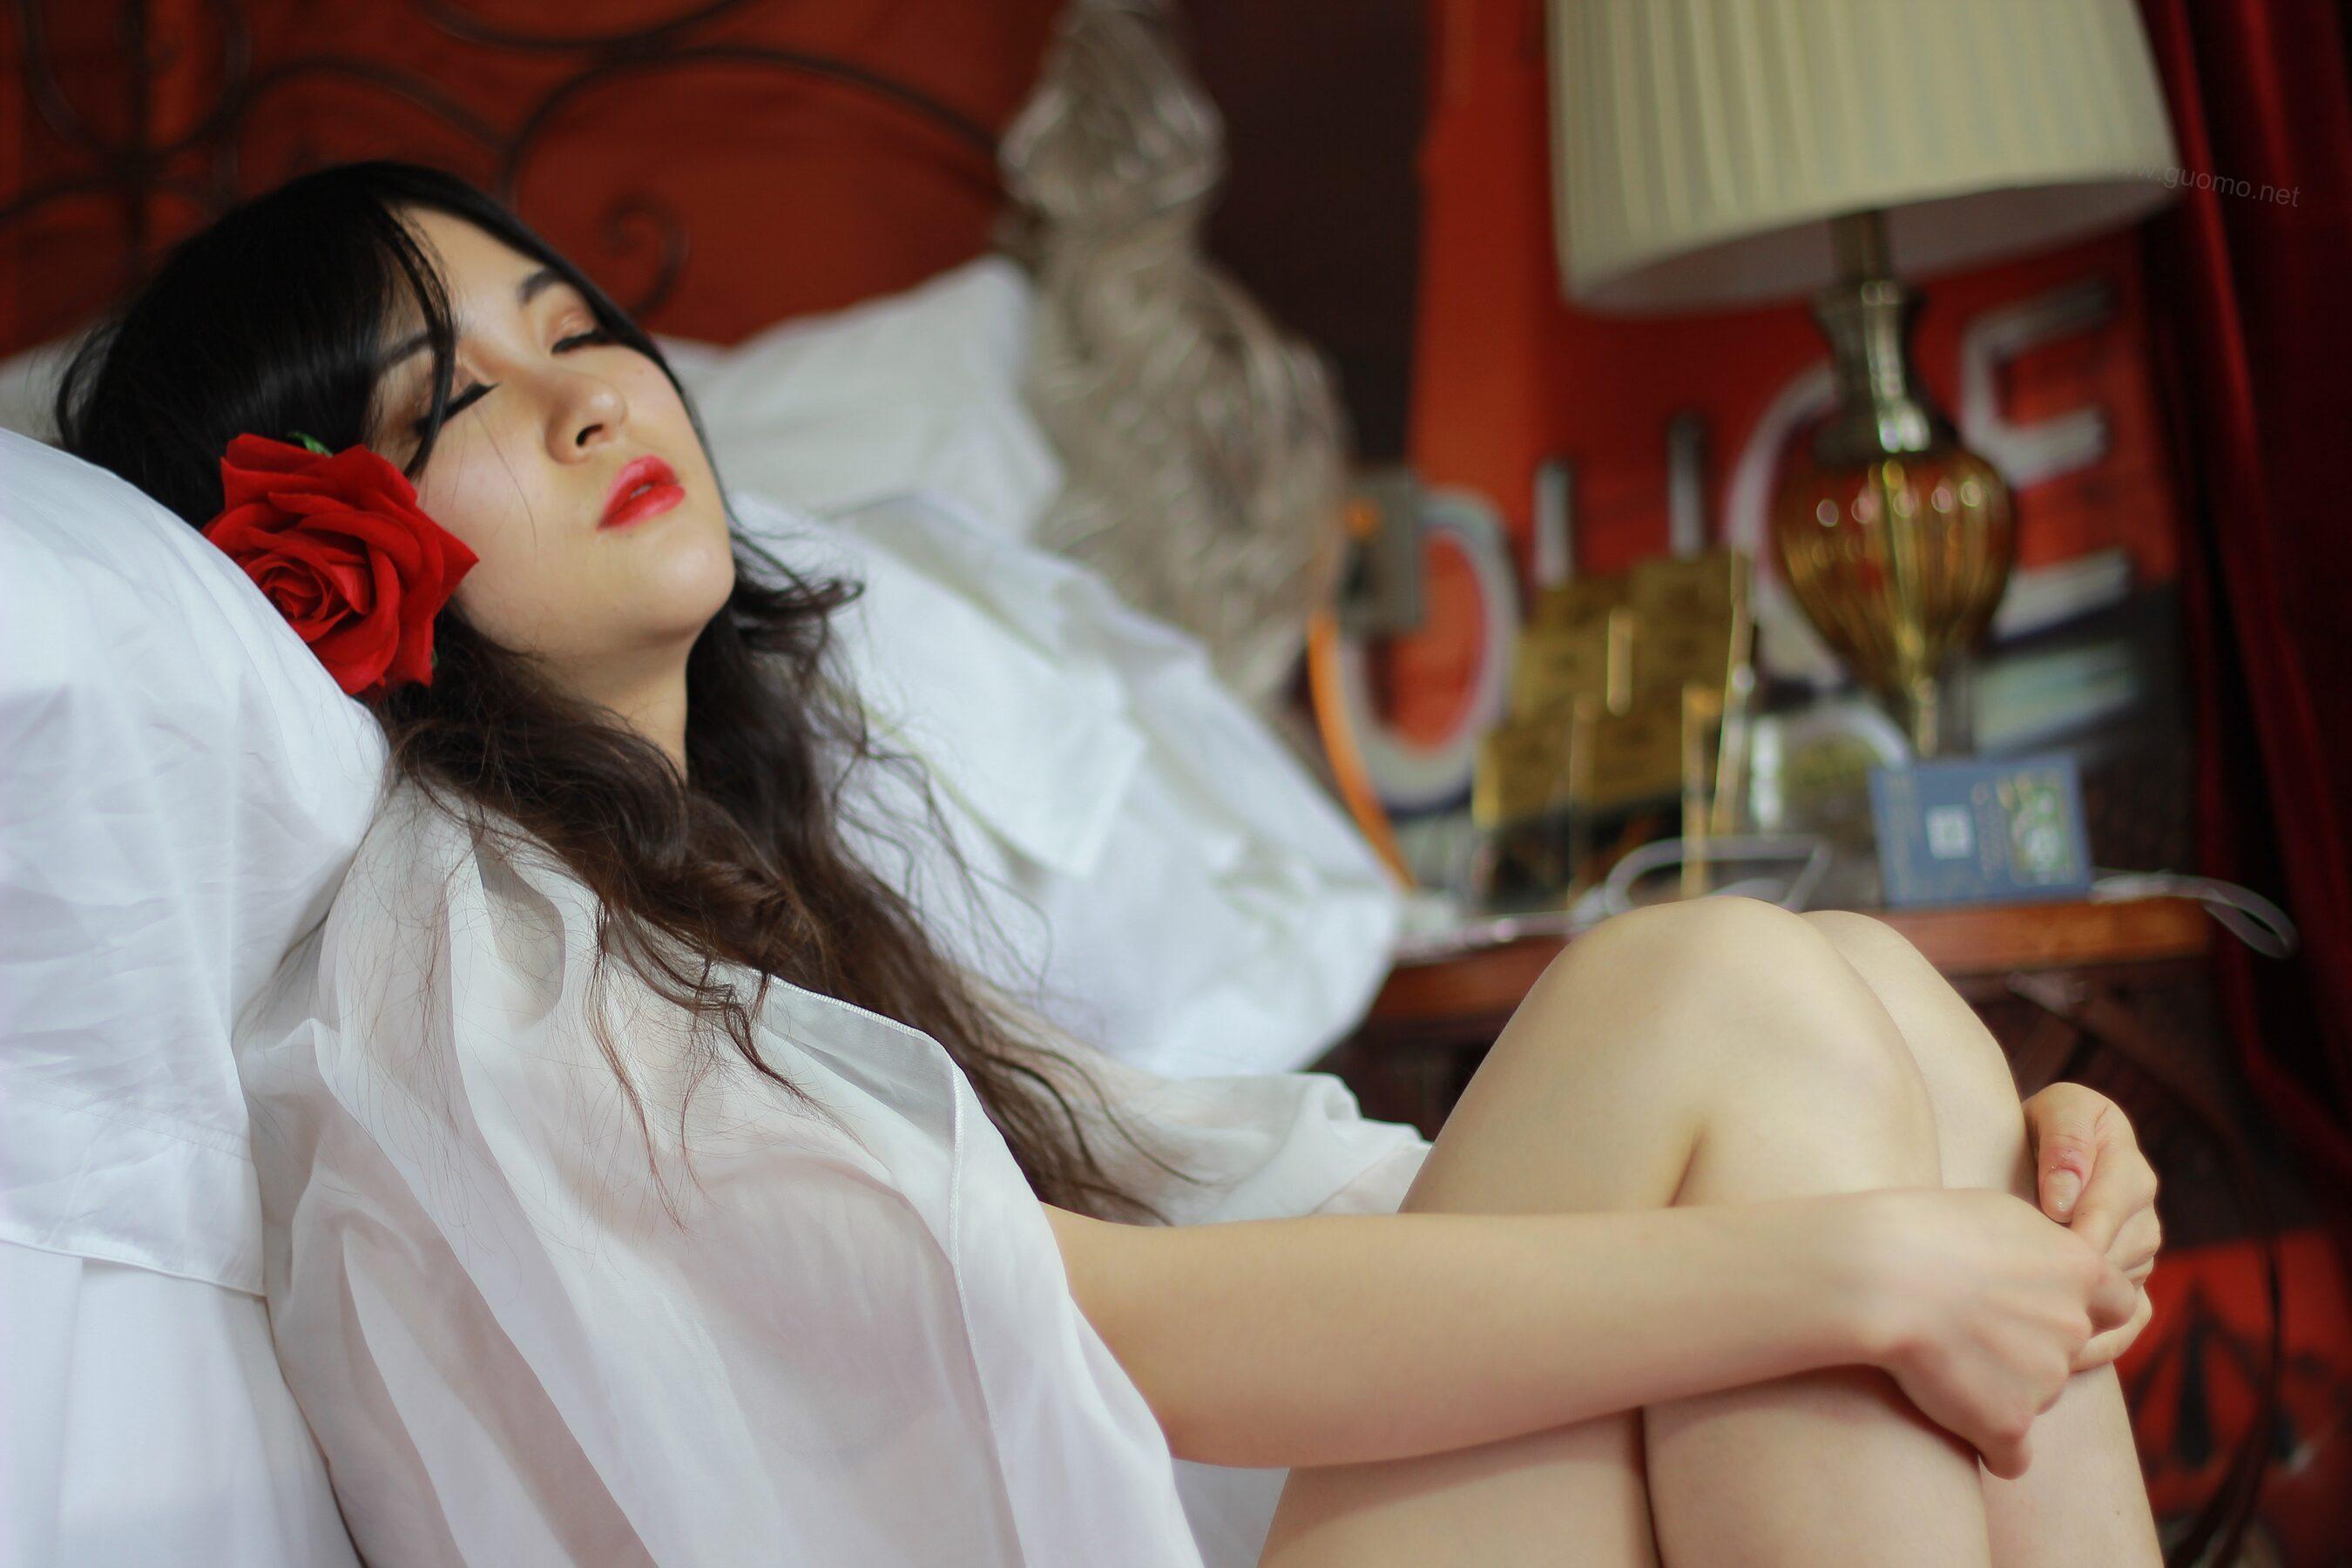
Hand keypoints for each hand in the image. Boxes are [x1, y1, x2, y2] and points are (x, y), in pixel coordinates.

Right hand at [1850, 1187, 2139, 1480]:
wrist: (1879, 1275)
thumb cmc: (1927, 1229)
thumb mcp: (2003, 1215)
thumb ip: (2043, 1248)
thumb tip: (2051, 1262)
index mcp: (2082, 1271)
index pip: (2117, 1305)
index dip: (2081, 1307)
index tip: (2038, 1303)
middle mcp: (2075, 1328)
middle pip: (2070, 1352)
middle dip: (2034, 1347)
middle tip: (1974, 1328)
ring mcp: (2046, 1380)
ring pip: (2036, 1397)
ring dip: (2002, 1387)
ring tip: (1944, 1358)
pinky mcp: (2008, 1423)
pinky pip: (2011, 1455)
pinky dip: (1987, 1443)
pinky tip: (1957, 1420)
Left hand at [2023, 1082, 2161, 1367]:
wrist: (2029, 1154)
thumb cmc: (2037, 1127)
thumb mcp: (2055, 1112)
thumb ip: (2066, 1142)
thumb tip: (2066, 1199)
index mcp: (2128, 1166)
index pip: (2117, 1199)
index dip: (2085, 1218)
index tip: (2049, 1229)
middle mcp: (2140, 1214)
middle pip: (2122, 1250)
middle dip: (2081, 1266)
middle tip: (2033, 1290)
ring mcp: (2135, 1254)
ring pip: (2123, 1286)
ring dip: (2086, 1303)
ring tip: (2038, 1324)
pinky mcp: (2125, 1288)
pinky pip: (2129, 1322)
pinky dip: (2105, 1340)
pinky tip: (2069, 1357)